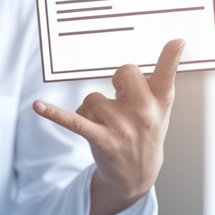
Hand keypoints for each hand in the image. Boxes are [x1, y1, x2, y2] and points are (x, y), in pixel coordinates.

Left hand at [33, 39, 183, 214]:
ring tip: (106, 124)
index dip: (171, 57)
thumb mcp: (159, 110)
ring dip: (92, 109)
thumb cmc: (145, 132)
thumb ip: (153, 85)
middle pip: (124, 72)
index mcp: (161, 102)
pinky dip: (54, 114)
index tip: (176, 41)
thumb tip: (142, 60)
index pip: (167, 74)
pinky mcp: (101, 139)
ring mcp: (123, 127)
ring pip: (93, 97)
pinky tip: (38, 106)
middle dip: (117, 79)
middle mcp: (145, 112)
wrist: (136, 174)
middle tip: (121, 96)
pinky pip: (73, 121)